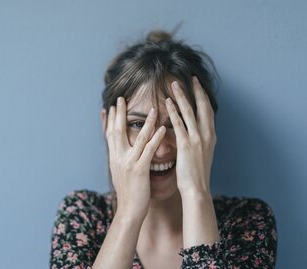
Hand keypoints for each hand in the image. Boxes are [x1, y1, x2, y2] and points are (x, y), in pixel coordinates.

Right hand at [105, 97, 165, 218]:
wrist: (128, 210)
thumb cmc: (127, 192)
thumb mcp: (119, 173)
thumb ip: (119, 159)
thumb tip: (119, 149)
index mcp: (113, 158)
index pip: (109, 134)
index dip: (108, 119)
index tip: (108, 107)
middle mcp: (118, 158)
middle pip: (117, 131)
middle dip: (118, 114)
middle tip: (120, 99)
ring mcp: (128, 163)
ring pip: (136, 138)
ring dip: (144, 122)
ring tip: (151, 109)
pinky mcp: (140, 169)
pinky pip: (149, 150)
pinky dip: (155, 138)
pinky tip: (162, 128)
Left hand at [165, 77, 215, 194]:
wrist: (197, 189)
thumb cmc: (197, 174)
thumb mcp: (204, 154)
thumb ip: (202, 141)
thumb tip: (198, 133)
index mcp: (211, 136)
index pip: (209, 112)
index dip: (204, 98)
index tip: (199, 87)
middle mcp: (206, 134)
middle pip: (203, 107)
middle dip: (197, 91)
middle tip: (191, 78)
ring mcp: (197, 139)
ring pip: (190, 112)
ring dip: (183, 96)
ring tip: (176, 84)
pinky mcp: (186, 144)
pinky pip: (179, 124)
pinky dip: (174, 111)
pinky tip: (168, 101)